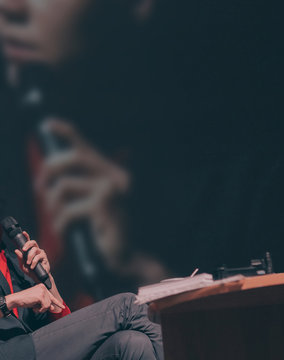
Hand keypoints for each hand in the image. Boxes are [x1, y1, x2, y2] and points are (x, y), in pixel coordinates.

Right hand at [6, 284, 64, 313]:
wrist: (17, 299)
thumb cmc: (25, 300)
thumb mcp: (37, 301)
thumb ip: (44, 303)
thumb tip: (52, 307)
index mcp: (43, 287)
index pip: (52, 296)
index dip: (57, 303)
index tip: (62, 306)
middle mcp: (44, 287)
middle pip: (50, 301)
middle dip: (44, 307)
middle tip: (37, 308)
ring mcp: (43, 291)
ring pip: (48, 304)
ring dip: (41, 309)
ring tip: (35, 308)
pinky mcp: (41, 296)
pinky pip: (45, 306)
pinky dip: (40, 310)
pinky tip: (34, 308)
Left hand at [14, 232, 50, 281]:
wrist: (38, 278)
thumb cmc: (31, 271)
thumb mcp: (22, 265)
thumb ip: (20, 258)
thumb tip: (16, 250)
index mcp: (30, 251)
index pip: (29, 242)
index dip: (27, 236)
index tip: (24, 232)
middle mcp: (36, 250)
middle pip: (33, 242)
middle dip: (27, 244)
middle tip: (23, 249)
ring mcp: (41, 253)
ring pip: (34, 250)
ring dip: (30, 257)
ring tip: (28, 263)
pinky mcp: (44, 257)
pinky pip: (38, 257)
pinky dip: (34, 262)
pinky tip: (32, 266)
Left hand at [36, 119, 129, 269]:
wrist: (126, 255)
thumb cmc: (105, 229)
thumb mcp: (90, 203)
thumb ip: (78, 185)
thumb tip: (48, 175)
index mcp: (112, 173)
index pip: (87, 147)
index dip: (66, 132)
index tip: (47, 125)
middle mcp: (115, 176)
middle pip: (75, 157)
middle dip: (50, 168)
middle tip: (39, 188)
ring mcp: (112, 189)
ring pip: (65, 186)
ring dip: (53, 205)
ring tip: (57, 218)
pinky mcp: (104, 206)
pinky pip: (68, 210)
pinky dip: (61, 223)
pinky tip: (65, 232)